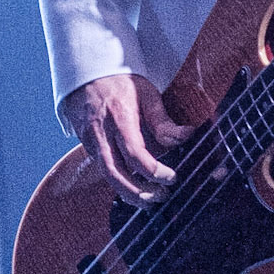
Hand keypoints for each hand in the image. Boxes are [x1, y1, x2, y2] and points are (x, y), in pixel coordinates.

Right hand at [63, 72, 192, 204]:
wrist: (86, 73)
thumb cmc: (120, 82)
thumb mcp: (146, 94)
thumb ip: (164, 120)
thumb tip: (187, 136)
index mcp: (119, 118)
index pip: (135, 153)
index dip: (154, 170)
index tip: (171, 178)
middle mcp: (101, 132)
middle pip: (115, 172)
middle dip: (138, 191)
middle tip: (161, 197)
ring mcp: (90, 140)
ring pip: (106, 175)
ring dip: (127, 193)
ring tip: (149, 201)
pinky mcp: (86, 145)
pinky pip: (102, 169)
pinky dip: (118, 182)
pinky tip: (134, 189)